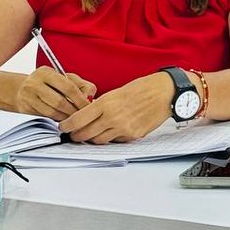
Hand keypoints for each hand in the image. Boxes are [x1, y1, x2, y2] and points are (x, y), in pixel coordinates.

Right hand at [16, 68, 96, 119]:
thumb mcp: (64, 78)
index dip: (80, 99)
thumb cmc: (48, 83)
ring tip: (74, 119)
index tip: (88, 106)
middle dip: (73, 111)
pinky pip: (44, 117)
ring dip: (66, 117)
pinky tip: (63, 120)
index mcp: (46, 72)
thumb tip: (90, 97)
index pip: (68, 87)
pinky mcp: (24, 109)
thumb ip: (81, 85)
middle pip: (59, 101)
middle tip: (82, 116)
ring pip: (52, 112)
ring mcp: (27, 97)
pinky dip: (56, 119)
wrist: (20, 89)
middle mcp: (34, 83)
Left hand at [59, 71, 173, 143]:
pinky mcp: (133, 136)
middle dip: (77, 136)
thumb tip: (90, 114)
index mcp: (106, 103)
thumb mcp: (117, 91)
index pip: (78, 119)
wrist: (165, 93)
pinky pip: (116, 141)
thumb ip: (103, 105)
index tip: (63, 126)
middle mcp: (112, 118)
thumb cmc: (143, 88)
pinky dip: (111, 138)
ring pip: (99, 141)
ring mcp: (123, 129)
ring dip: (93, 139)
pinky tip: (113, 130)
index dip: (67, 125)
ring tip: (92, 133)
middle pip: (85, 135)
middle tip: (74, 134)